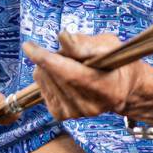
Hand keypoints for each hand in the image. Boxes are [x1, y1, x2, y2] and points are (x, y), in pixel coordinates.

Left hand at [23, 32, 152, 122]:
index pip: (69, 73)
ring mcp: (75, 113)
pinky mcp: (62, 115)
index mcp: (106, 88)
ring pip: (44, 81)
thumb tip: (62, 37)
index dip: (46, 58)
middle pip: (54, 75)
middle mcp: (89, 106)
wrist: (123, 89)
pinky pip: (42, 90)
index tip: (29, 46)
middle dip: (52, 57)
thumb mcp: (108, 45)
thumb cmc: (117, 63)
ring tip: (69, 64)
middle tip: (68, 52)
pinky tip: (60, 75)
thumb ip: (85, 43)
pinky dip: (47, 78)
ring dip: (49, 67)